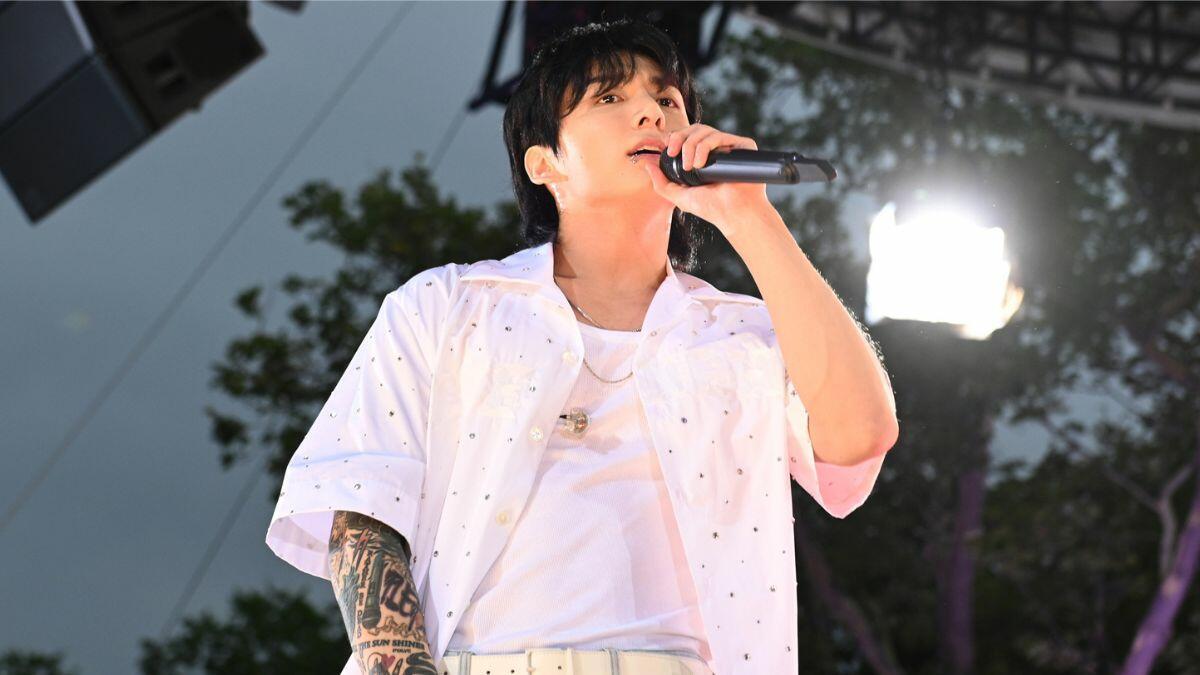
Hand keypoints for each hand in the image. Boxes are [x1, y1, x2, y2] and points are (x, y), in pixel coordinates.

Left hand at [641, 123, 774, 240]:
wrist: (733, 214)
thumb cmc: (711, 208)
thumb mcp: (679, 196)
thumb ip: (661, 182)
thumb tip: (646, 163)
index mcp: (704, 157)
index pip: (688, 137)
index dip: (676, 137)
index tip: (667, 150)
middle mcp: (717, 150)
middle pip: (695, 130)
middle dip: (681, 139)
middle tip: (674, 154)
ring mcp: (730, 147)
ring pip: (706, 131)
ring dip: (692, 145)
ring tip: (690, 167)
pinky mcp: (743, 146)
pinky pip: (720, 136)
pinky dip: (705, 146)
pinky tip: (701, 163)